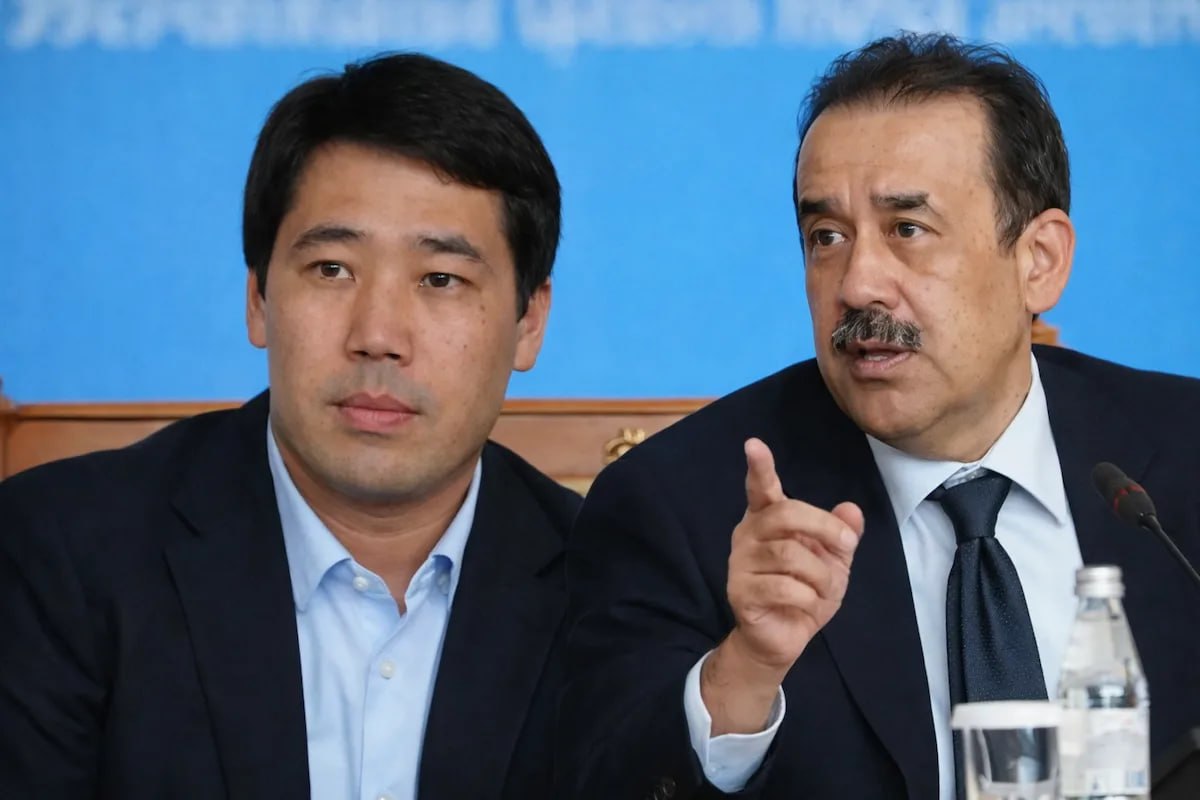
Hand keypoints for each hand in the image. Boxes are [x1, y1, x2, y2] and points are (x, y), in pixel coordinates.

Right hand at [701, 437, 862, 734]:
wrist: (782, 639)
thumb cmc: (804, 592)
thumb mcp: (833, 562)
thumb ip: (841, 536)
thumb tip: (852, 510)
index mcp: (767, 520)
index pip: (760, 488)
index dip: (759, 467)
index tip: (754, 445)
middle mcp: (749, 535)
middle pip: (785, 514)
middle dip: (824, 527)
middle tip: (847, 544)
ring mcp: (741, 564)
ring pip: (791, 556)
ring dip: (821, 575)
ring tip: (824, 590)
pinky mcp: (740, 593)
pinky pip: (785, 588)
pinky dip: (809, 599)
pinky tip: (806, 606)